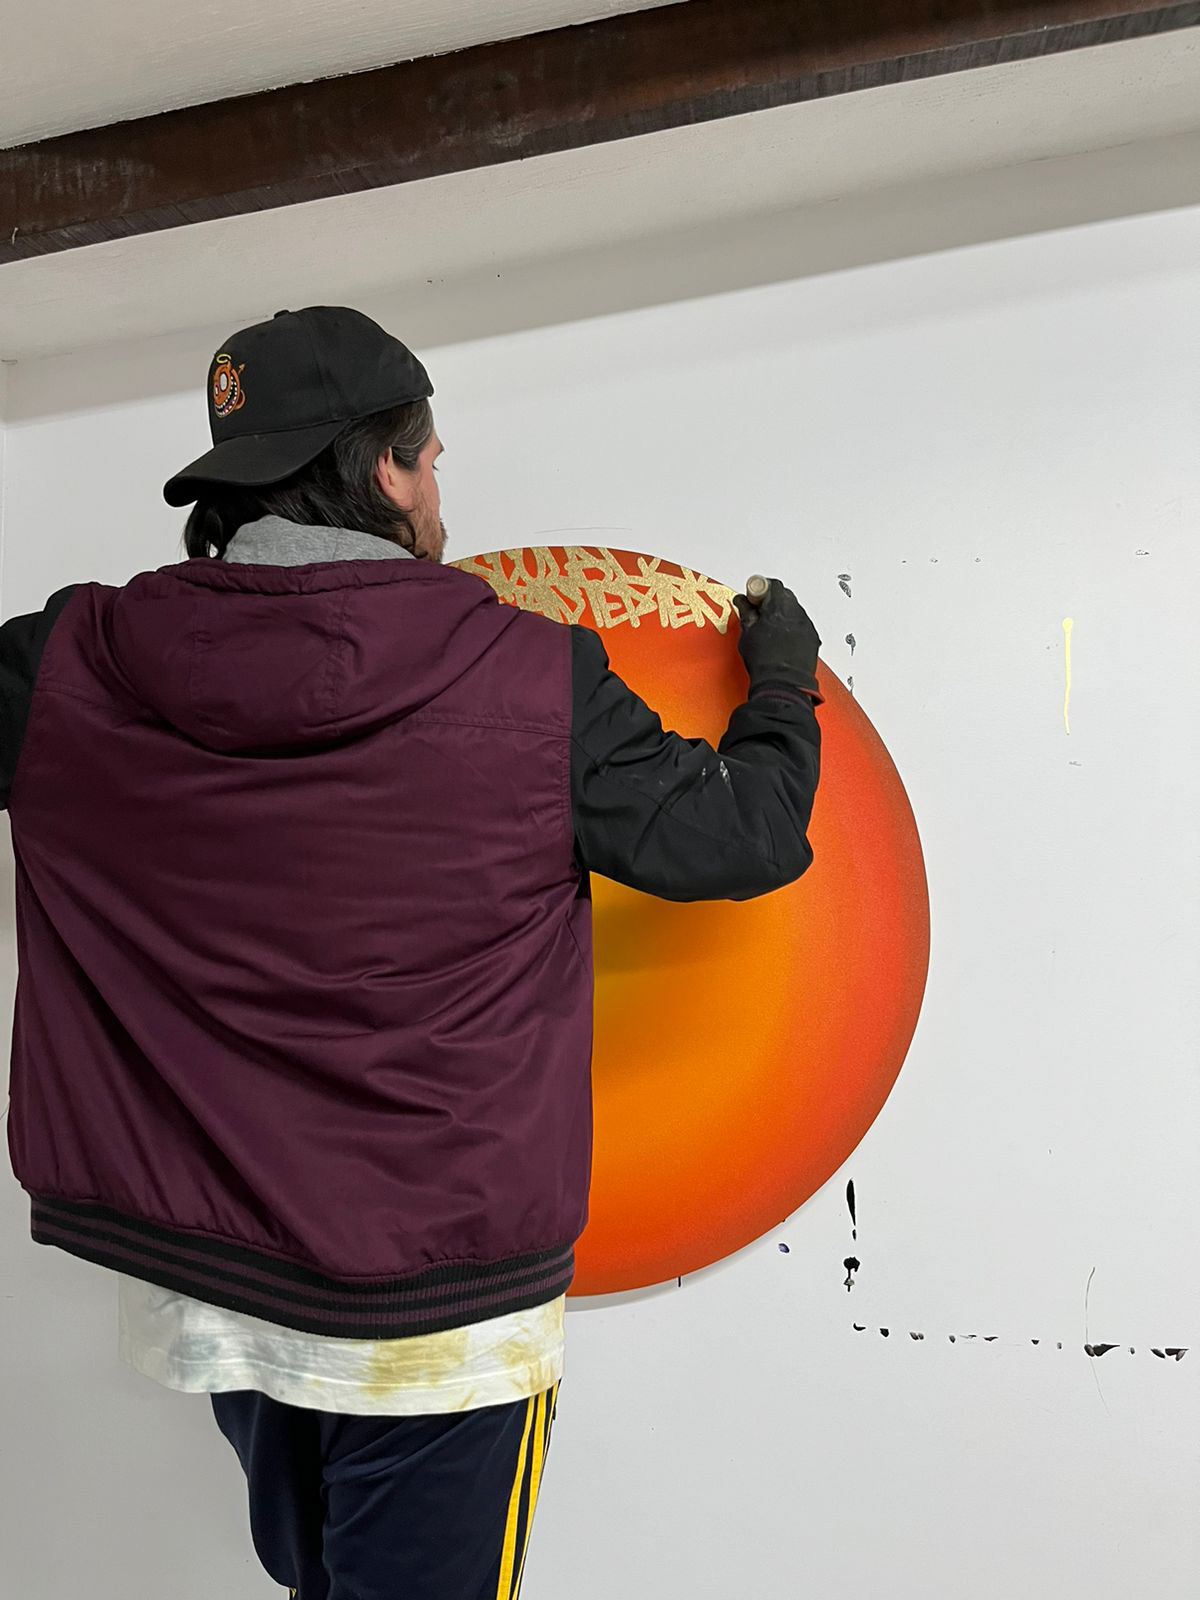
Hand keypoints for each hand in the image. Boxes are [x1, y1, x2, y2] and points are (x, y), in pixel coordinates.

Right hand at [733, 578, 821, 699]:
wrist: (784, 685)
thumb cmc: (765, 663)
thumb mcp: (748, 635)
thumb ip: (746, 613)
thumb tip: (742, 601)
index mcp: (779, 609)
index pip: (773, 585)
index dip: (761, 587)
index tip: (754, 596)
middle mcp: (796, 614)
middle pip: (786, 595)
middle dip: (773, 599)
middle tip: (760, 611)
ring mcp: (807, 626)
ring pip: (795, 609)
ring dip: (783, 613)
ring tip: (771, 628)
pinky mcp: (813, 638)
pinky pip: (802, 624)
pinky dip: (793, 626)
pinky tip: (783, 639)